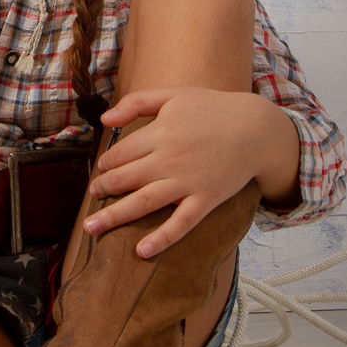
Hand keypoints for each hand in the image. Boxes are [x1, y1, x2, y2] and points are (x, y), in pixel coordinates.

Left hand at [85, 86, 269, 257]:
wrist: (255, 129)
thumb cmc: (211, 108)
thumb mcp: (172, 95)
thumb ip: (135, 103)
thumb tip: (104, 121)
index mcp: (160, 133)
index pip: (121, 153)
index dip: (106, 163)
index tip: (101, 169)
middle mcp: (170, 159)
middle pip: (126, 179)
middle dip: (103, 190)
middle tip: (91, 197)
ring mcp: (188, 182)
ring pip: (145, 203)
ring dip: (115, 216)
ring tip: (92, 228)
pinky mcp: (206, 200)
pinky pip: (182, 223)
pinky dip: (162, 238)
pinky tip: (142, 251)